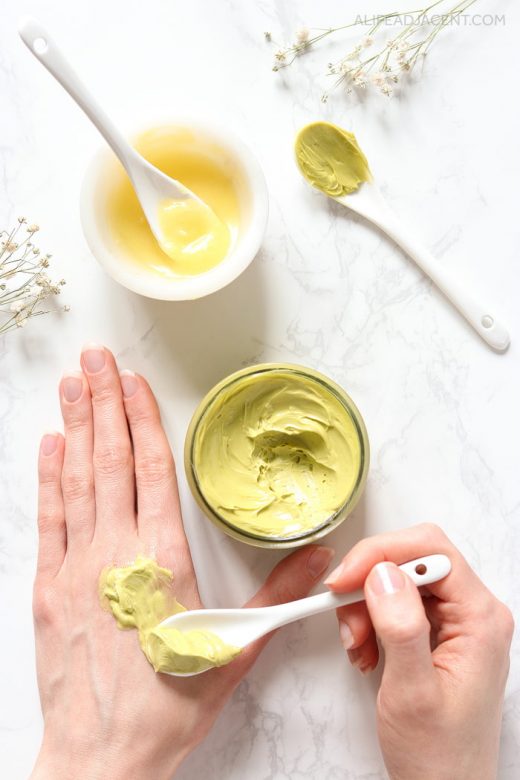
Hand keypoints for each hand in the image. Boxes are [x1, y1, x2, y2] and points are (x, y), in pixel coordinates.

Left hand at [32, 344, 334, 779]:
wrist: (104, 755)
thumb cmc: (170, 704)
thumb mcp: (235, 649)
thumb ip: (279, 597)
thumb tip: (321, 559)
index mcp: (164, 560)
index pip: (152, 469)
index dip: (142, 418)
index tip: (134, 381)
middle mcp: (116, 552)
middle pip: (111, 460)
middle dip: (103, 402)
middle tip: (94, 358)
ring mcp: (76, 566)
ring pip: (77, 479)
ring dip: (76, 426)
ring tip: (72, 383)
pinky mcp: (49, 587)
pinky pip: (49, 518)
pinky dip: (48, 477)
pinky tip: (49, 443)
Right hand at [325, 524, 513, 779]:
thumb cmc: (438, 756)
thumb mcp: (412, 693)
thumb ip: (401, 628)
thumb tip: (384, 573)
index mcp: (480, 619)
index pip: (432, 550)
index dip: (383, 554)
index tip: (345, 579)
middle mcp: (474, 612)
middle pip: (413, 560)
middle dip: (370, 583)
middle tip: (345, 616)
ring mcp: (458, 622)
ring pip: (400, 580)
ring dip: (366, 606)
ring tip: (357, 646)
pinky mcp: (439, 633)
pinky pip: (397, 603)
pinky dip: (371, 620)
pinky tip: (365, 651)